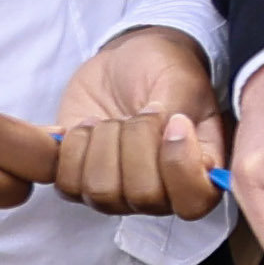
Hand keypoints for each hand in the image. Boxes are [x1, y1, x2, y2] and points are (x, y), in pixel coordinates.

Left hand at [47, 28, 230, 222]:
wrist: (120, 63)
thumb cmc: (160, 68)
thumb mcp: (181, 79)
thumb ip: (181, 109)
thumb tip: (174, 135)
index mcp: (199, 169)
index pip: (194, 200)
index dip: (180, 166)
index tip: (175, 121)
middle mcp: (161, 190)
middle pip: (142, 196)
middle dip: (135, 141)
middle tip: (139, 111)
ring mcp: (118, 190)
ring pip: (100, 191)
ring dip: (100, 144)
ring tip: (106, 118)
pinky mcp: (79, 181)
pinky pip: (65, 184)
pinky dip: (68, 149)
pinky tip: (80, 126)